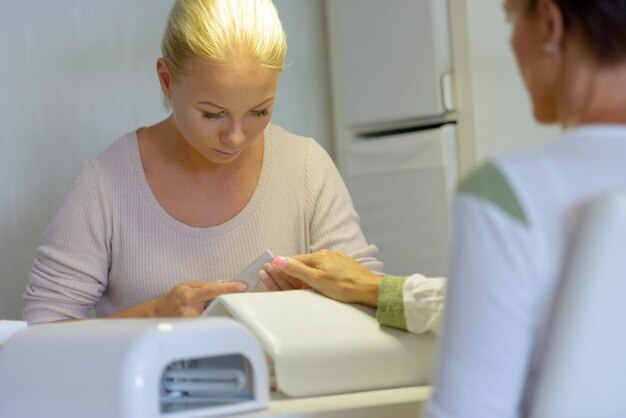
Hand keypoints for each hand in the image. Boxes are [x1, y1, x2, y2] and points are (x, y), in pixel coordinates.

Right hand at [153, 280, 247, 316]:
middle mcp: (191, 311)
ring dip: (219, 311)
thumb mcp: (187, 285)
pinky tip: (208, 316)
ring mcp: (193, 324)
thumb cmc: (173, 299)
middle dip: (225, 302)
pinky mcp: (194, 332)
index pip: (213, 290)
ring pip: (215, 316)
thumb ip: (205, 285)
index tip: (242, 286)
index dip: (229, 288)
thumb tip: (222, 283)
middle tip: (231, 298)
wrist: (159, 314)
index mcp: (189, 296)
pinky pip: (210, 324)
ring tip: (211, 309)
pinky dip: (214, 318)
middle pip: (218, 305)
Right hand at [262, 250, 382, 306]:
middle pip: (304, 263)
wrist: (370, 290)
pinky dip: (318, 275)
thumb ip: (296, 270)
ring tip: (296, 280)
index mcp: (319, 256)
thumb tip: (278, 260)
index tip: (270, 271)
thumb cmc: (344, 286)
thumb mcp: (316, 279)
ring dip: (305, 273)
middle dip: (291, 270)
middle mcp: (328, 255)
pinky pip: (326, 270)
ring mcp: (338, 260)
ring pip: (316, 266)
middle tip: (277, 275)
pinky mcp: (345, 268)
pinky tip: (319, 281)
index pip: (294, 261)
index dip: (282, 267)